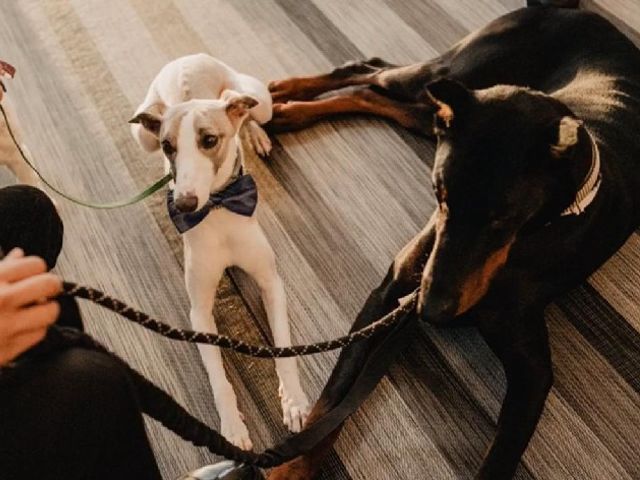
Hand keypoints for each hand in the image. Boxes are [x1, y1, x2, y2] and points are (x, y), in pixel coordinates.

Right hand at [0, 248, 61, 365]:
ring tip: (36, 308)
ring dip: (46, 308)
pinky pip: (39, 334)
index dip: (36, 268)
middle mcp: (1, 300)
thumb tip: (19, 254)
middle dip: (49, 285)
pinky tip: (24, 326)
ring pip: (50, 311)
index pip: (35, 264)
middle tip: (44, 288)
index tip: (33, 273)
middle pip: (49, 284)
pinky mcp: (8, 350)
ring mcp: (6, 326)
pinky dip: (35, 329)